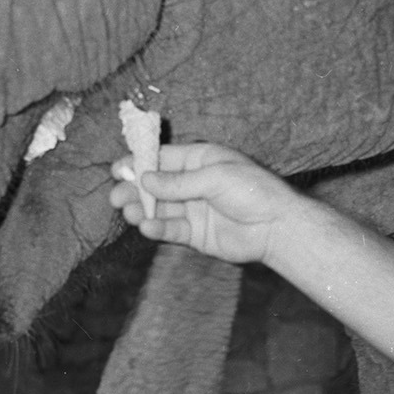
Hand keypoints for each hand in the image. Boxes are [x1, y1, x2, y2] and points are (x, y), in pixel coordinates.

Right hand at [108, 141, 299, 264]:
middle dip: (134, 190)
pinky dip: (157, 228)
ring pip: (159, 209)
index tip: (118, 170)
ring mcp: (193, 210)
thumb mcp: (214, 177)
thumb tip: (144, 180)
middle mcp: (193, 184)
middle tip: (116, 197)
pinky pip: (171, 230)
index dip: (139, 163)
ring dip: (141, 210)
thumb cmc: (253, 191)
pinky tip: (147, 227)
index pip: (162, 159)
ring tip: (129, 213)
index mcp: (200, 160)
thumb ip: (178, 182)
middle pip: (156, 186)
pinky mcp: (196, 234)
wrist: (276, 227)